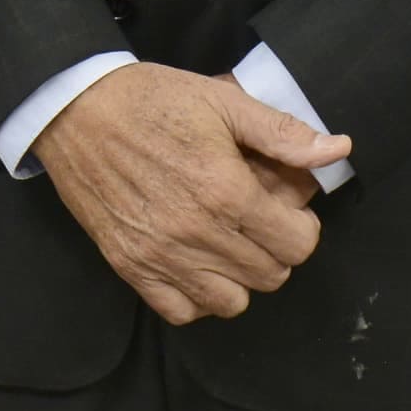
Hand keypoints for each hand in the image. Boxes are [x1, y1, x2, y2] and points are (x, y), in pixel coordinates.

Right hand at [29, 63, 351, 325]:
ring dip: (238, 275)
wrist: (72, 107)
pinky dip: (196, 296)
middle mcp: (196, 231)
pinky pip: (182, 311)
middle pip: (271, 275)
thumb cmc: (149, 99)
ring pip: (232, 302)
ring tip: (225, 240)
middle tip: (252, 216)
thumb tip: (338, 150)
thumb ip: (281, 132)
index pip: (298, 243)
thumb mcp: (221, 100)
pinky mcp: (129, 265)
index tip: (282, 204)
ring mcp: (160, 254)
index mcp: (225, 189)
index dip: (300, 224)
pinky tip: (194, 261)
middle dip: (273, 246)